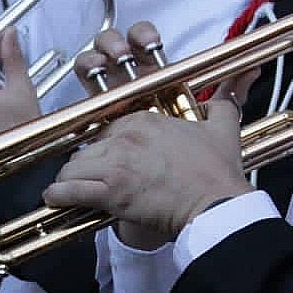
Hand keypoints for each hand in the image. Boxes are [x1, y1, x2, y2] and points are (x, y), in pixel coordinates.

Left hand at [44, 22, 257, 239]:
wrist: (217, 207)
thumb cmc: (217, 174)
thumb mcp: (222, 128)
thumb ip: (224, 103)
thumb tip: (237, 85)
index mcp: (145, 119)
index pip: (106, 127)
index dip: (103, 146)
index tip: (104, 158)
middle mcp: (126, 137)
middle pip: (87, 147)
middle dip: (86, 164)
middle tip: (89, 178)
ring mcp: (116, 164)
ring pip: (73, 166)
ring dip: (70, 180)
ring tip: (69, 190)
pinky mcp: (112, 192)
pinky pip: (70, 190)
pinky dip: (59, 195)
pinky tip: (55, 197)